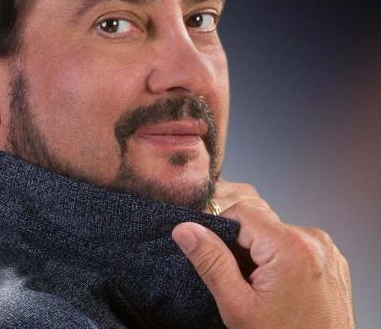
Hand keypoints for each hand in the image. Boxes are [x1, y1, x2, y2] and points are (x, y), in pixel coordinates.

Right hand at [172, 181, 354, 328]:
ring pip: (274, 232)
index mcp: (290, 247)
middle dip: (242, 245)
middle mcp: (314, 240)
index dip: (221, 231)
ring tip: (262, 287)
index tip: (221, 260)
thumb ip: (210, 261)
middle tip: (241, 281)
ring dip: (261, 252)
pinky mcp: (331, 259)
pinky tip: (279, 287)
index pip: (240, 211)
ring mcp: (326, 250)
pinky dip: (280, 258)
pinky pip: (294, 244)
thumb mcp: (237, 305)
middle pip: (259, 221)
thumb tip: (185, 229)